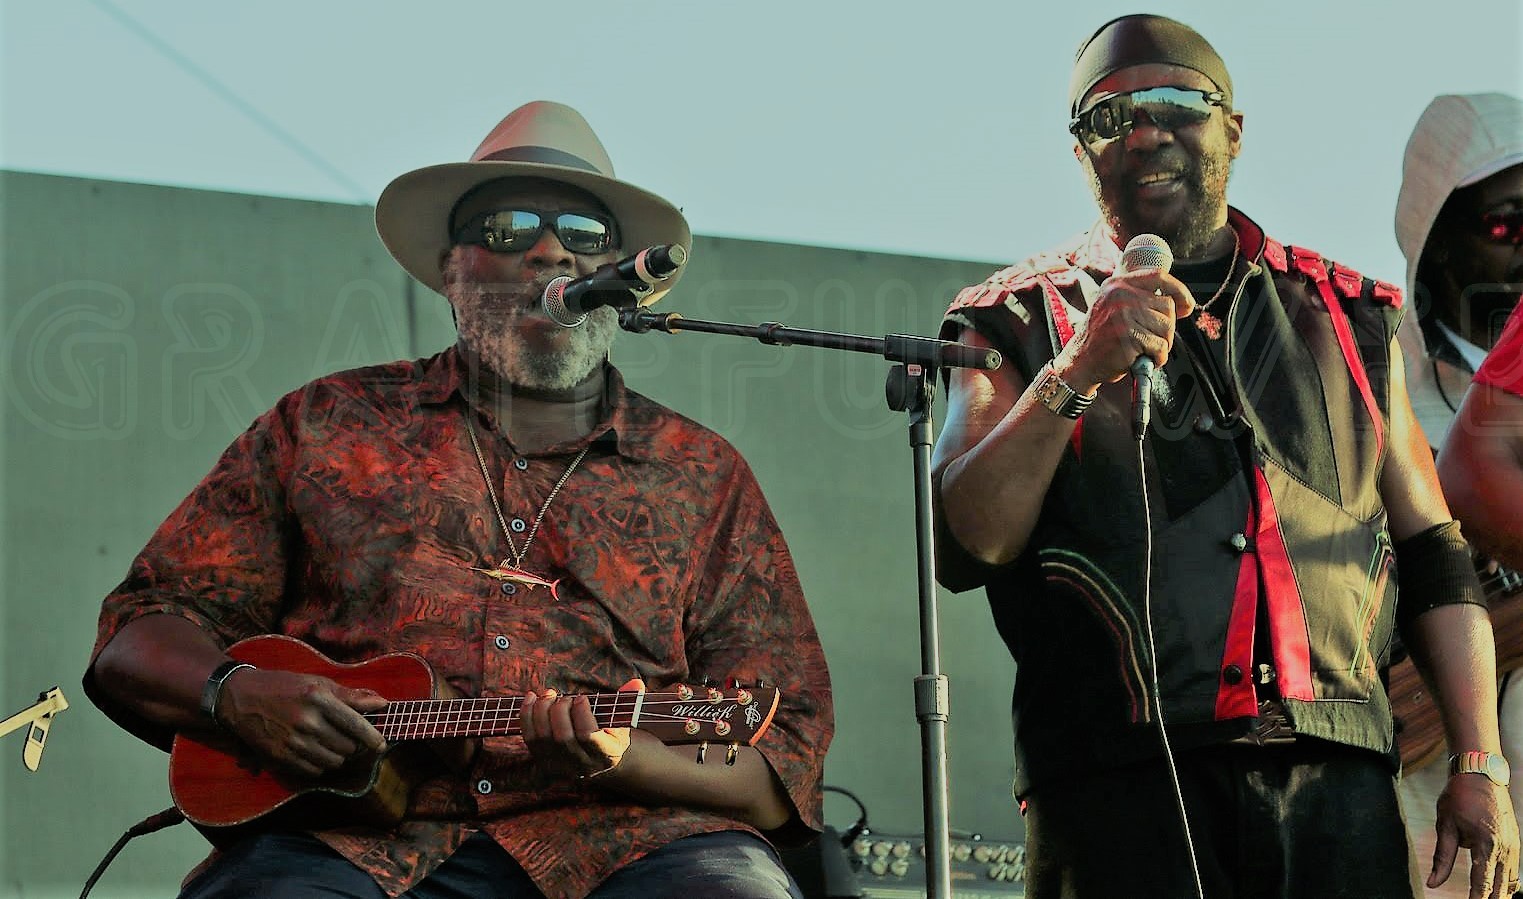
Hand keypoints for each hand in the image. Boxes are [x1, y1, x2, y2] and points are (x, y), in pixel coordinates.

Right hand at [217, 668, 387, 777]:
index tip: (381, 744)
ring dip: (338, 756)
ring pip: (333, 762)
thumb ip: (350, 696)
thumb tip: (381, 703)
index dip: (373, 737)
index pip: (355, 724)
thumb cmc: (284, 686)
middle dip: (353, 745)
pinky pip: (314, 771)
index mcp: (318, 698)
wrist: (241, 698)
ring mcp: (292, 742)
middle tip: (348, 738)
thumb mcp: (317, 683)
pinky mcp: (281, 757)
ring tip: (331, 744)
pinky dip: (320, 765)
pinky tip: (315, 751)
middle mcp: (306, 721)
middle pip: (347, 748)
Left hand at [521, 678, 645, 781]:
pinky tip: (531, 698)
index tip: (581, 697)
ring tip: (549, 694)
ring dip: (541, 710)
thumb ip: (629, 701)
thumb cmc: (612, 733)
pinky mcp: (543, 761)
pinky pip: (529, 738)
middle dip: (559, 710)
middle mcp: (581, 764)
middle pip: (562, 737)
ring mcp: (560, 765)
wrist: (600, 763)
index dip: (580, 713)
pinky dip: (526, 715)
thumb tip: (637, 684)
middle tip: (564, 696)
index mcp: (605, 754)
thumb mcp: (623, 720)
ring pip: (542, 738)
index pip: (587, 736)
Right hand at [1056, 270, 1195, 391]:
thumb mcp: (1114, 307)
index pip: (1158, 276)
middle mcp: (1120, 296)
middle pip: (1167, 306)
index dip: (1178, 290)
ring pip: (1167, 327)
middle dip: (1166, 327)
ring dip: (1161, 344)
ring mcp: (1123, 315)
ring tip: (1144, 349)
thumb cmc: (1101, 339)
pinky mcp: (1128, 337)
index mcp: (1117, 284)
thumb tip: (1178, 302)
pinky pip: (1160, 347)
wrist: (1080, 362)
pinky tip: (1142, 359)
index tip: (1186, 305)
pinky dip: (1157, 358)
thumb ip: (1138, 298)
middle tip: (1151, 339)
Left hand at [1430, 773, 1519, 898]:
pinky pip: (1513, 871)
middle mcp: (1505, 849)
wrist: (1480, 773)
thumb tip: (1433, 883)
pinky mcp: (1514, 843)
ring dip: (1499, 895)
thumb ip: (1442, 858)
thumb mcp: (1445, 825)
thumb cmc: (1459, 798)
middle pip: (1500, 888)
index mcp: (1487, 845)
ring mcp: (1513, 846)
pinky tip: (1499, 892)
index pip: (1483, 884)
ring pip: (1509, 882)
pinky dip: (1507, 884)